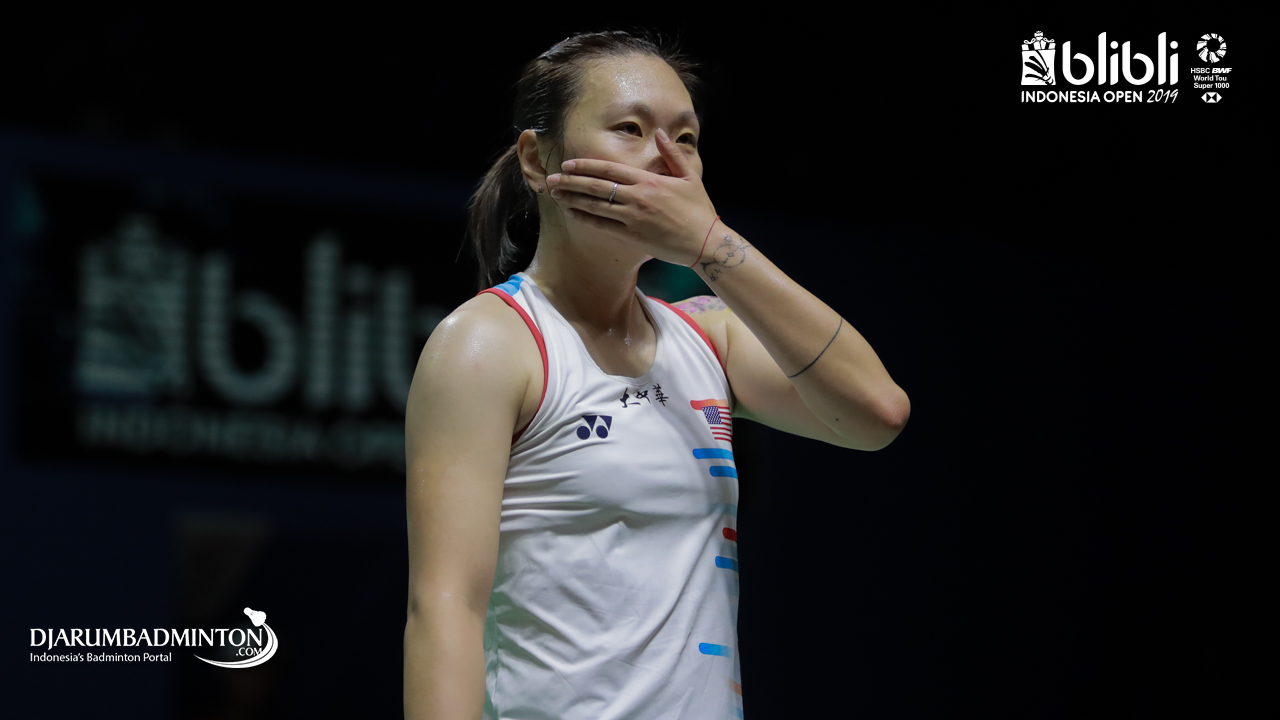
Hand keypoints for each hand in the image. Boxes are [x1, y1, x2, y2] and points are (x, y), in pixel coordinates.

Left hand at [546, 128, 717, 265]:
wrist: (706, 243)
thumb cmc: (699, 211)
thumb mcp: (689, 177)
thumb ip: (672, 154)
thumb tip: (660, 133)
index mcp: (649, 181)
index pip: (610, 169)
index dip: (586, 166)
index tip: (568, 164)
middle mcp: (638, 198)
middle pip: (596, 186)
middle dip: (571, 182)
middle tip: (551, 179)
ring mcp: (633, 218)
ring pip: (595, 206)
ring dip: (572, 199)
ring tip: (555, 195)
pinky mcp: (633, 236)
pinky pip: (603, 226)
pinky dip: (585, 218)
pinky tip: (572, 213)